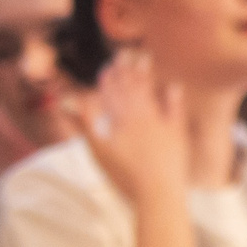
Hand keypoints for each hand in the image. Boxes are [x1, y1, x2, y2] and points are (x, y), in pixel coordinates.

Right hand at [81, 48, 189, 211]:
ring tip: (143, 58)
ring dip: (145, 76)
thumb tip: (70, 100)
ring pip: (150, 94)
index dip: (109, 79)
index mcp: (120, 118)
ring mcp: (160, 123)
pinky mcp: (176, 134)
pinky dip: (173, 97)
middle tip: (125, 53)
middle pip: (131, 88)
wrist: (158, 193)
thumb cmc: (124, 174)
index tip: (108, 65)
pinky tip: (172, 85)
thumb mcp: (98, 149)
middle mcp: (140, 115)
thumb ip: (86, 121)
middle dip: (126, 70)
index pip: (112, 93)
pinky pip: (175, 110)